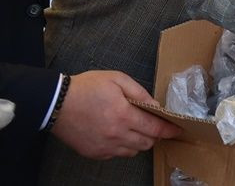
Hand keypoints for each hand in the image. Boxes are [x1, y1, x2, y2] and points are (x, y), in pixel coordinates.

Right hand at [51, 71, 181, 159]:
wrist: (56, 103)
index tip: (178, 129)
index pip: (154, 128)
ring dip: (140, 142)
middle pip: (146, 143)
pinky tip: (120, 135)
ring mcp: (104, 147)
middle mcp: (116, 135)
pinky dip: (123, 147)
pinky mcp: (93, 153)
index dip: (169, 130)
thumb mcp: (117, 79)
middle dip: (155, 135)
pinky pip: (116, 155)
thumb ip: (139, 92)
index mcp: (124, 115)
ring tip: (137, 129)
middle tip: (155, 125)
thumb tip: (155, 105)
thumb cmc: (87, 87)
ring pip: (133, 152)